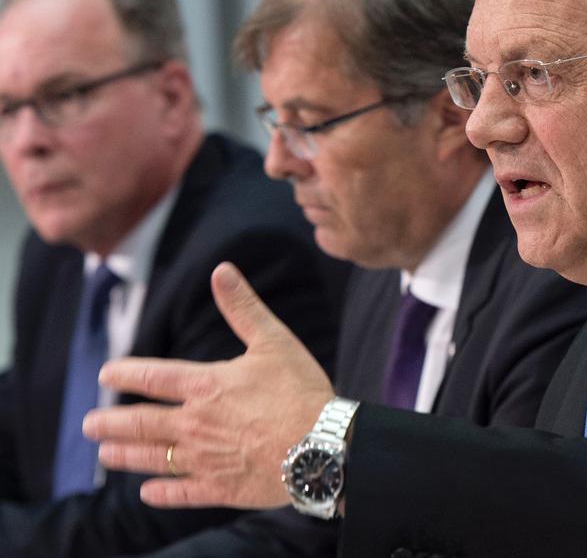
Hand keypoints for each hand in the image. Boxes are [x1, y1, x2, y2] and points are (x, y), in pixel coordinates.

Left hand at [82, 262, 336, 508]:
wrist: (320, 446)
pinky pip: (181, 492)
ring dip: (126, 455)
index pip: (154, 377)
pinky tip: (147, 493)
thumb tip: (222, 271)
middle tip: (89, 425)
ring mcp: (204, 459)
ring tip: (106, 453)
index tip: (107, 373)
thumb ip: (243, 307)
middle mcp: (196, 424)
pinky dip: (161, 493)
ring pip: (153, 458)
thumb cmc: (301, 390)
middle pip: (142, 423)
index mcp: (207, 386)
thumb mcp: (274, 340)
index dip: (127, 373)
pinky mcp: (220, 488)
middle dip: (112, 423)